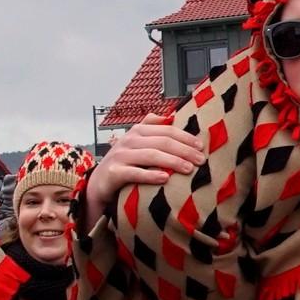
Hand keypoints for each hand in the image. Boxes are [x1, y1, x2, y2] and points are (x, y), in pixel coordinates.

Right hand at [90, 119, 206, 220]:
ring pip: (151, 155)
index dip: (185, 137)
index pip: (166, 130)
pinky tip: (165, 179)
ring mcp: (120, 156)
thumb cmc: (122, 163)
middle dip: (184, 150)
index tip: (201, 146)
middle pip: (162, 142)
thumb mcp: (136, 143)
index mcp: (138, 131)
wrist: (98, 183)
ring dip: (173, 161)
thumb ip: (150, 127)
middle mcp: (129, 140)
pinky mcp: (114, 172)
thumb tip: (170, 116)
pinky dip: (150, 175)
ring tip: (188, 168)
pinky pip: (135, 173)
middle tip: (200, 160)